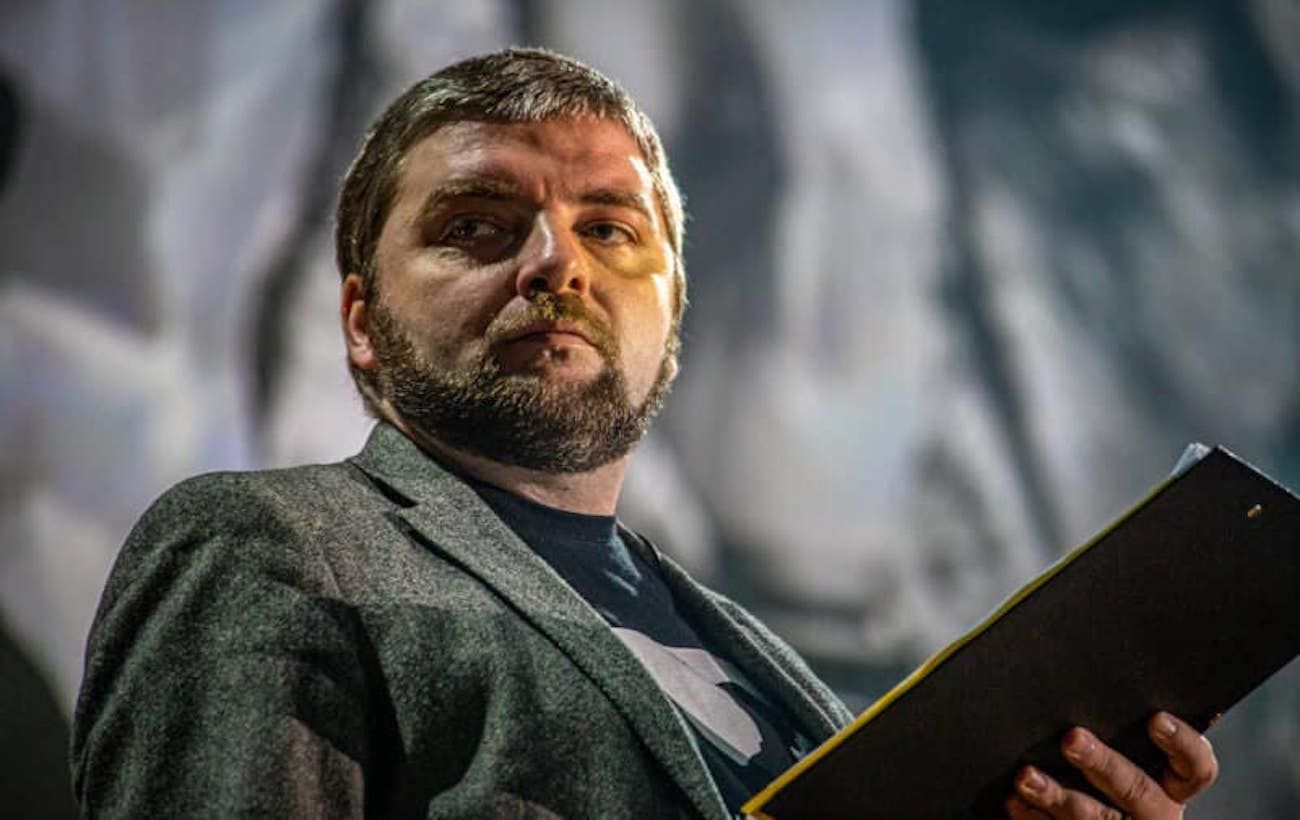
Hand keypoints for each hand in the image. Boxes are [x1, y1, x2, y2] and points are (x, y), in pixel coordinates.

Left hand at [1005, 712, 1217, 818]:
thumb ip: (1123, 724)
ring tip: (1026, 777)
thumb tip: (1103, 663)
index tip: (1155, 718)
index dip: (1181, 744)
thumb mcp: (1126, 746)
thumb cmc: (1106, 766)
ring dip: (1056, 796)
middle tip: (1071, 739)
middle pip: (1136, 789)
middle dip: (1102, 763)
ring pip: (1094, 817)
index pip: (1196, 767)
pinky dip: (1034, 816)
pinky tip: (1015, 800)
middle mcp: (1154, 812)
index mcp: (1172, 784)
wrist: (1090, 811)